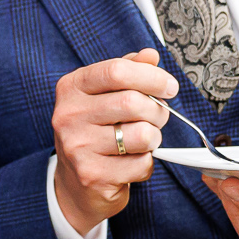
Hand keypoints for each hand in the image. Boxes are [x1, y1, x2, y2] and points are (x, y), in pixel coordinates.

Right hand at [51, 49, 177, 233]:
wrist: (74, 182)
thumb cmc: (94, 131)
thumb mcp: (103, 95)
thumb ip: (127, 71)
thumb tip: (150, 55)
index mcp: (71, 87)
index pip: (117, 70)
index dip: (151, 76)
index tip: (169, 86)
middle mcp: (69, 115)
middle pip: (132, 102)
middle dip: (157, 110)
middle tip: (157, 117)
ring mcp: (78, 147)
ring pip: (142, 135)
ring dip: (154, 138)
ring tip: (143, 140)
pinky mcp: (92, 175)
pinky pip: (141, 164)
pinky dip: (146, 163)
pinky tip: (131, 162)